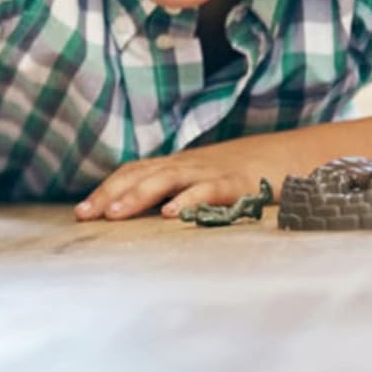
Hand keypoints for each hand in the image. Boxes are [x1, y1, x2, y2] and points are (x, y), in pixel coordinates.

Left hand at [75, 144, 273, 220]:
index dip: (105, 190)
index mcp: (175, 166)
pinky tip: (171, 215)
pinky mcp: (237, 184)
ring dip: (137, 196)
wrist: (290, 155)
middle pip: (139, 174)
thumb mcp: (201, 181)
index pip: (131, 173)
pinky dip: (188, 201)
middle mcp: (186, 166)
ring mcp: (209, 172)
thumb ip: (174, 193)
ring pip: (166, 179)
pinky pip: (208, 190)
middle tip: (85, 215)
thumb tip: (140, 216)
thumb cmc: (241, 174)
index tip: (80, 213)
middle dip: (109, 194)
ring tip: (115, 214)